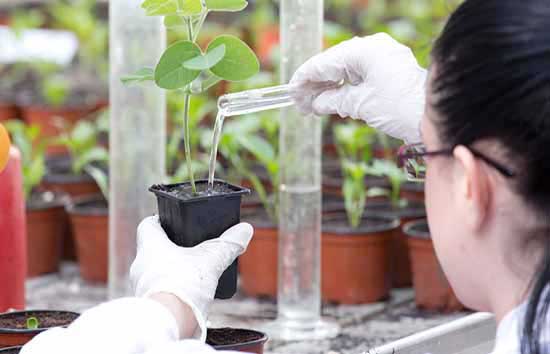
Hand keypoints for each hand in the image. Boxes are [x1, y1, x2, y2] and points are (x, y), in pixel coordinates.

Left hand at [130, 216, 253, 340]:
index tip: (175, 222)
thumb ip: (227, 245)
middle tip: (191, 249)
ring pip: (155, 273)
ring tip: (193, 274)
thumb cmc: (183, 286)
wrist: (168, 324)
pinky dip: (172, 291)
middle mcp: (140, 266)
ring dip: (172, 272)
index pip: (148, 225)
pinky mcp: (148, 307)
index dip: (161, 221)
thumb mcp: (211, 261)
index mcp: (150, 247)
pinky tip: (189, 296)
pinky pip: (159, 293)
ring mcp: (141, 288)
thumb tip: (244, 229)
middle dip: (171, 249)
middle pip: (153, 250)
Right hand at [290, 33, 426, 142]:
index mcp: (365, 50)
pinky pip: (360, 75)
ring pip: (346, 70)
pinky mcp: (390, 69)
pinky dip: (346, 88)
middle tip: (300, 104)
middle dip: (316, 85)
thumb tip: (316, 103)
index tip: (290, 92)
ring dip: (330, 88)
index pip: (325, 62)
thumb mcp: (361, 105)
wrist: (436, 117)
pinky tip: (334, 102)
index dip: (304, 78)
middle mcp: (374, 48)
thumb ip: (333, 101)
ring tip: (313, 107)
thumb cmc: (401, 108)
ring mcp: (383, 57)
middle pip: (334, 64)